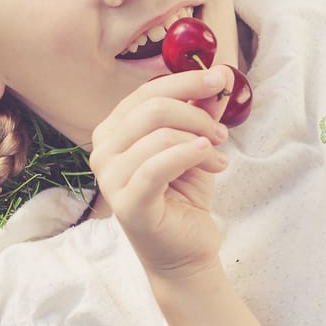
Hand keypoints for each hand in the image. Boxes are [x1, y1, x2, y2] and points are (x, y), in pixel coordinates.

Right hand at [87, 65, 233, 277]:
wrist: (186, 250)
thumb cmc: (184, 196)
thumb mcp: (195, 144)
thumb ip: (200, 111)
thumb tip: (219, 76)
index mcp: (113, 131)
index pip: (146, 93)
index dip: (185, 81)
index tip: (220, 80)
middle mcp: (103, 151)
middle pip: (151, 108)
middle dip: (196, 114)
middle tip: (222, 133)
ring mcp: (110, 179)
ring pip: (157, 135)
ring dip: (200, 140)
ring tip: (219, 158)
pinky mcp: (127, 203)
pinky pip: (156, 167)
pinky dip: (188, 155)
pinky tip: (210, 158)